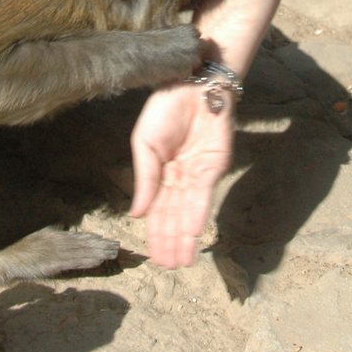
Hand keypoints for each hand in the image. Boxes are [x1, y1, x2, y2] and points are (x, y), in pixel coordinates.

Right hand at [129, 81, 233, 267]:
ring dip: (187, 236)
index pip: (157, 211)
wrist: (192, 84)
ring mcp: (198, 174)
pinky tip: (193, 232)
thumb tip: (136, 215)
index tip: (155, 258)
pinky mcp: (215, 166)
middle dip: (172, 242)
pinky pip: (204, 195)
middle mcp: (180, 178)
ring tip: (183, 260)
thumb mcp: (145, 144)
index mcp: (160, 173)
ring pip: (190, 212)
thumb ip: (144, 180)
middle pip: (174, 217)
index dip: (156, 234)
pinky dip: (198, 214)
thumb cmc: (164, 108)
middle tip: (170, 268)